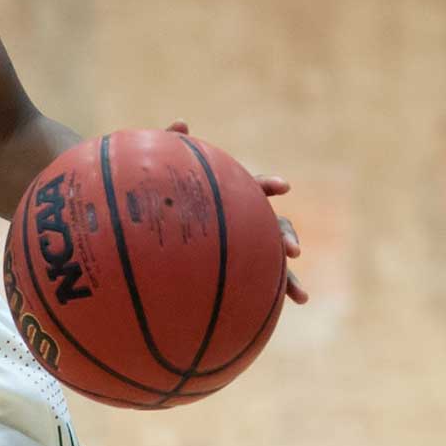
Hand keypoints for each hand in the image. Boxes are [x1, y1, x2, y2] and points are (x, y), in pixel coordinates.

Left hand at [167, 121, 307, 304]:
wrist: (144, 231)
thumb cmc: (153, 199)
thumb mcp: (157, 172)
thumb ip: (170, 148)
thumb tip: (182, 123)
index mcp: (230, 198)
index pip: (253, 188)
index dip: (267, 186)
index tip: (282, 188)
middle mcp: (241, 223)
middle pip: (273, 228)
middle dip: (287, 239)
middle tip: (293, 253)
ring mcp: (240, 249)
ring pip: (269, 263)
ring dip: (287, 280)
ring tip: (300, 298)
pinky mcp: (231, 273)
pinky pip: (249, 289)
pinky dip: (261, 303)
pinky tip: (266, 321)